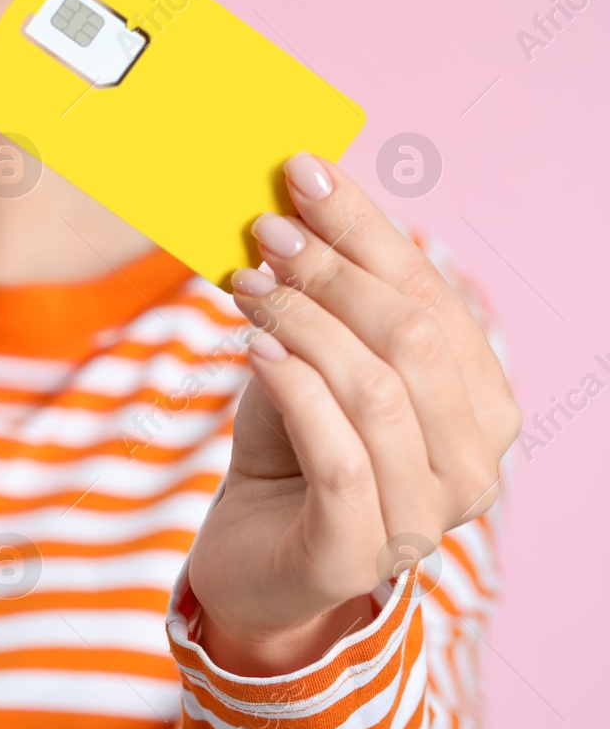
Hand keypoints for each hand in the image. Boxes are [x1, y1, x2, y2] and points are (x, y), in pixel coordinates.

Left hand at [186, 154, 519, 676]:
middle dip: (334, 271)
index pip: (432, 297)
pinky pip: (339, 454)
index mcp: (481, 408)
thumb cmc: (290, 448)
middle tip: (266, 228)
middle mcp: (472, 466)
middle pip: (412, 338)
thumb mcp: (313, 362)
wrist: (250, 554)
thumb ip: (328, 301)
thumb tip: (298, 202)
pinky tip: (254, 348)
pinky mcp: (357, 553)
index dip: (368, 230)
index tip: (303, 173)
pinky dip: (296, 390)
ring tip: (247, 283)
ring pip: (376, 391)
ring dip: (304, 323)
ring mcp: (423, 519)